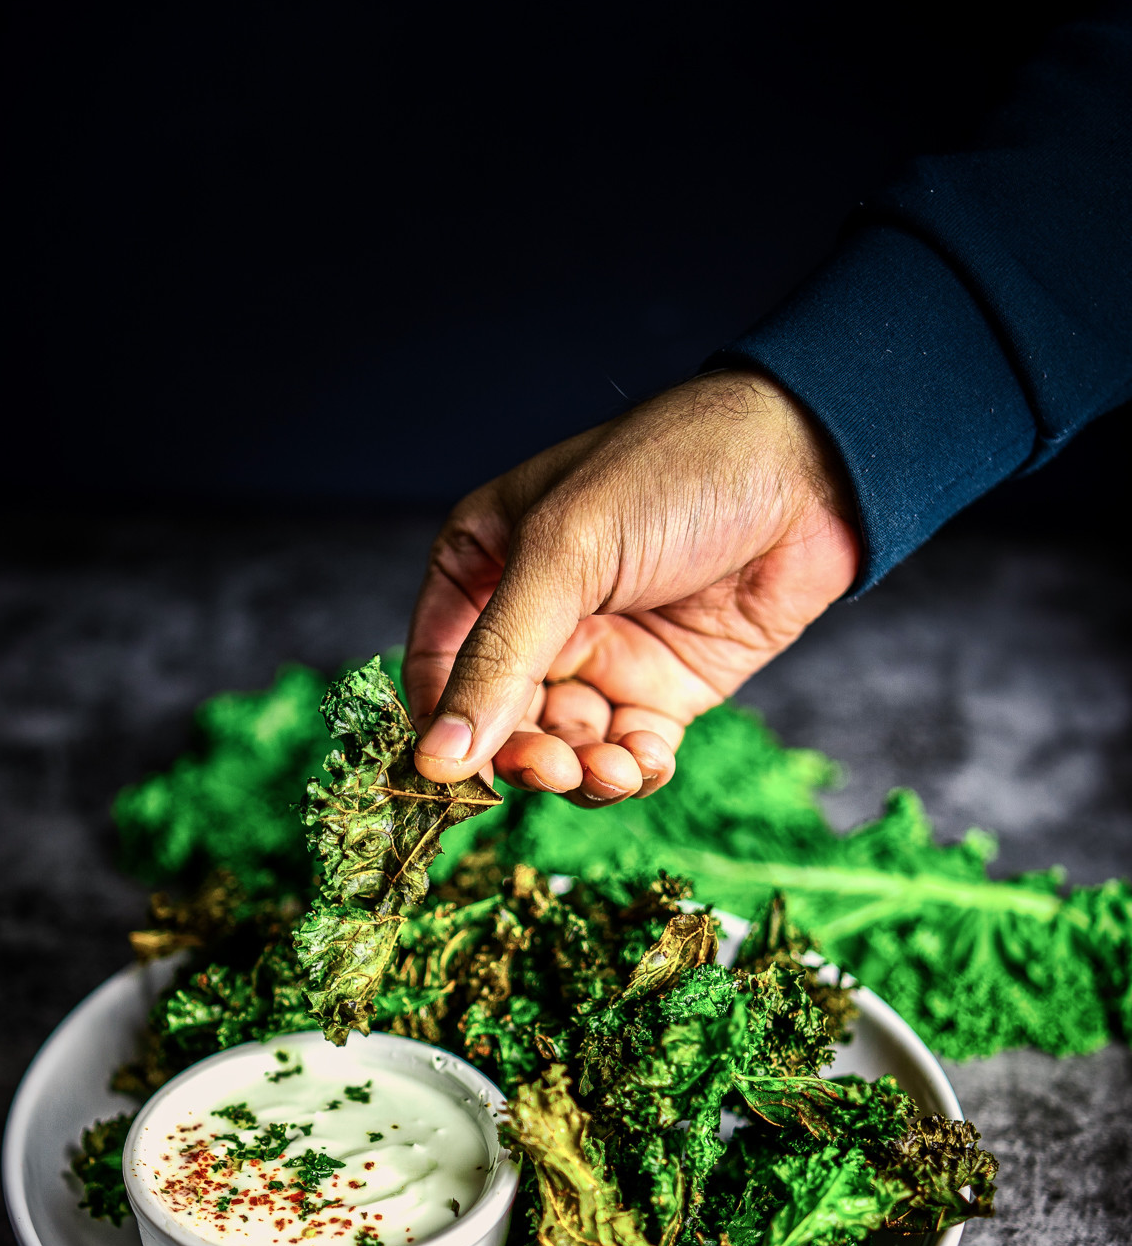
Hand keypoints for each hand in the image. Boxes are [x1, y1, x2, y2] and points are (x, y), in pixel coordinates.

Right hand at [404, 371, 858, 803]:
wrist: (811, 469)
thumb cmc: (674, 474)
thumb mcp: (567, 553)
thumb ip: (499, 659)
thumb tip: (434, 760)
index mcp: (486, 564)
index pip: (436, 668)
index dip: (441, 728)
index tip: (454, 777)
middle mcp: (535, 618)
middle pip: (499, 723)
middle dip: (524, 757)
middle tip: (554, 769)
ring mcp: (602, 656)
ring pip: (563, 749)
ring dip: (581, 774)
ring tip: (613, 770)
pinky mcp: (662, 689)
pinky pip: (626, 755)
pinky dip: (632, 772)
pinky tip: (648, 762)